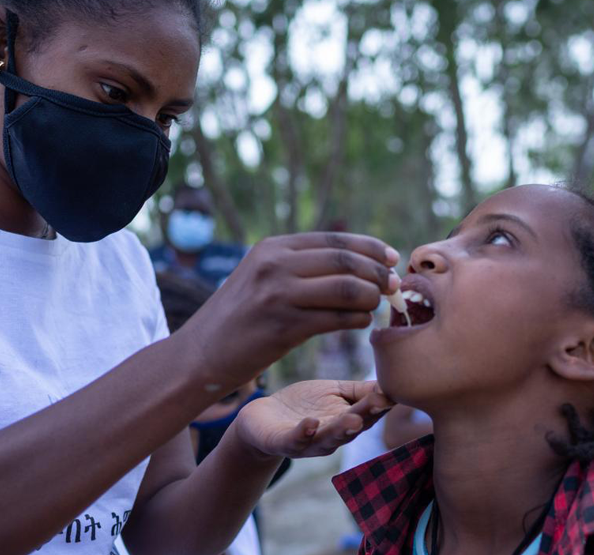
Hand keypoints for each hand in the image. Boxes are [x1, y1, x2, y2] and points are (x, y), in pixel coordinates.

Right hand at [177, 232, 399, 389]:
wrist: (200, 354)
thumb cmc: (238, 318)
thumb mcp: (261, 276)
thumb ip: (298, 265)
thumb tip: (353, 262)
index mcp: (272, 247)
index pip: (335, 240)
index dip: (370, 248)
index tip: (392, 258)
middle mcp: (275, 265)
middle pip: (345, 260)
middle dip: (378, 272)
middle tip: (394, 285)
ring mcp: (278, 295)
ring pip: (346, 288)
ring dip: (371, 296)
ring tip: (378, 305)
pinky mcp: (283, 326)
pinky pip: (336, 318)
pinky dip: (357, 319)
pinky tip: (362, 323)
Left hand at [233, 380, 393, 458]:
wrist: (262, 418)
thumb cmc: (304, 405)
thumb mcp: (334, 393)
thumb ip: (360, 391)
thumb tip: (390, 382)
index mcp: (346, 422)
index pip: (368, 413)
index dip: (381, 403)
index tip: (395, 390)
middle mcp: (331, 437)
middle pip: (352, 427)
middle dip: (367, 415)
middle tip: (381, 402)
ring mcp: (308, 442)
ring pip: (328, 438)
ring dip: (341, 429)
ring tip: (353, 418)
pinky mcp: (283, 442)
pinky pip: (295, 440)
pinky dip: (304, 432)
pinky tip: (311, 422)